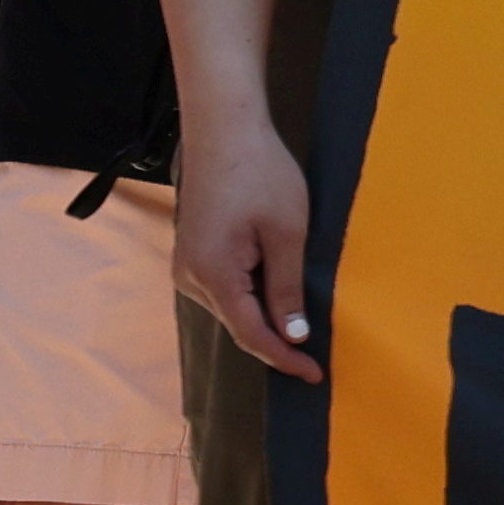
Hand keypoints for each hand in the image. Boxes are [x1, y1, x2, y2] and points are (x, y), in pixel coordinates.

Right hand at [175, 113, 321, 378]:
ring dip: (264, 316)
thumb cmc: (261, 173)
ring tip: (303, 321)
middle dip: (276, 340)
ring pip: (231, 307)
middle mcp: (191, 277)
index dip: (284, 357)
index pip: (251, 334)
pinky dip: (251, 296)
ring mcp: (187, 264)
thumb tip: (292, 334)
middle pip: (238, 324)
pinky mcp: (193, 252)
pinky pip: (225, 288)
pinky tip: (277, 292)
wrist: (224, 130)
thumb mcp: (287, 232)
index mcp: (213, 274)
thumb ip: (286, 287)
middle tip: (316, 357)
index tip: (314, 374)